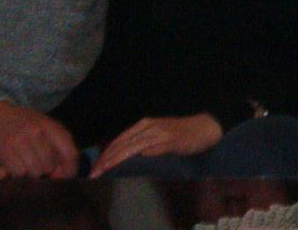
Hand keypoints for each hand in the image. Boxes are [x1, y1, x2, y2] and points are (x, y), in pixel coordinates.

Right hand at [0, 101, 78, 177]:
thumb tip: (60, 172)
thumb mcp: (41, 126)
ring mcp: (21, 140)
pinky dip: (16, 172)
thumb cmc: (19, 124)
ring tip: (22, 163)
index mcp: (50, 125)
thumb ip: (55, 144)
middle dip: (43, 170)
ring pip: (35, 171)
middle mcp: (37, 131)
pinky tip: (12, 164)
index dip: (69, 169)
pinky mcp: (5, 150)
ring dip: (29, 172)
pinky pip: (19, 172)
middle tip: (33, 164)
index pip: (70, 152)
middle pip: (50, 165)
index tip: (63, 177)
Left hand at [90, 113, 223, 177]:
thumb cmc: (179, 133)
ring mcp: (160, 132)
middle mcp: (150, 126)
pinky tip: (136, 158)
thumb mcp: (156, 136)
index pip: (120, 140)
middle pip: (123, 143)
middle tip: (94, 173)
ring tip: (106, 169)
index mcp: (144, 125)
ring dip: (119, 158)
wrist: (203, 126)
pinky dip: (145, 151)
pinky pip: (156, 146)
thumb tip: (122, 155)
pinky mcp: (172, 139)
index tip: (95, 168)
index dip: (107, 154)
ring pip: (134, 145)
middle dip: (107, 158)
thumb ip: (141, 143)